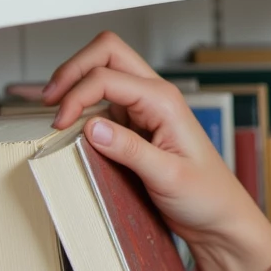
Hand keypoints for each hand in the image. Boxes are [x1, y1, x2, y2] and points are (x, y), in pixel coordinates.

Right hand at [43, 30, 270, 270]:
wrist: (220, 217)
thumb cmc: (206, 196)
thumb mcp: (168, 176)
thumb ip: (130, 150)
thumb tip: (91, 126)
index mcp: (165, 101)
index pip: (108, 77)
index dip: (77, 95)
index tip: (61, 125)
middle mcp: (155, 97)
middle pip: (107, 53)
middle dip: (74, 69)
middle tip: (51, 99)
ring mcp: (144, 109)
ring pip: (103, 73)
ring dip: (77, 86)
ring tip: (58, 113)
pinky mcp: (135, 126)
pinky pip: (103, 103)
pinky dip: (83, 107)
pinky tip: (73, 127)